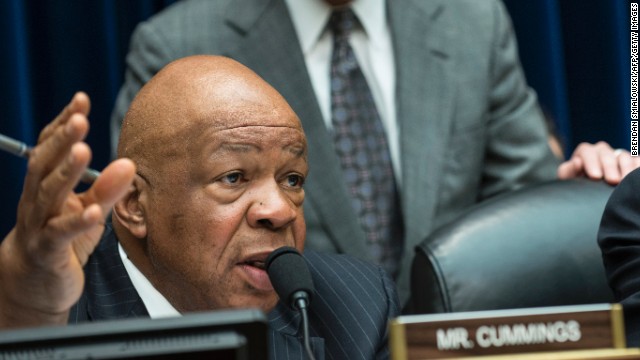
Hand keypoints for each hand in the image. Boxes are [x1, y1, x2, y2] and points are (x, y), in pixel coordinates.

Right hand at [0, 92, 134, 328]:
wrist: (34, 285)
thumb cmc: (63, 240)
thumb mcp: (88, 209)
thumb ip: (107, 187)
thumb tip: (129, 162)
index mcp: (45, 185)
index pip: (49, 148)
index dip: (63, 124)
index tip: (81, 101)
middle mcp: (36, 200)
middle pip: (44, 165)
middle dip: (62, 140)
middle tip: (81, 119)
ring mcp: (38, 225)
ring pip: (48, 195)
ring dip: (66, 172)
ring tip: (84, 150)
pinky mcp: (47, 251)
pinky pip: (61, 234)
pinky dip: (78, 221)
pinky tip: (94, 211)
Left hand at [557, 141, 639, 184]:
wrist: (588, 192)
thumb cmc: (576, 184)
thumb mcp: (568, 179)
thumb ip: (568, 171)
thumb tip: (577, 162)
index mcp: (585, 152)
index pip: (587, 152)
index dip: (591, 162)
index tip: (595, 177)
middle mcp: (602, 151)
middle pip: (606, 154)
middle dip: (609, 167)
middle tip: (612, 181)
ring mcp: (618, 156)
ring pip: (623, 156)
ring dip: (626, 168)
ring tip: (625, 181)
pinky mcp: (632, 162)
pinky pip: (637, 161)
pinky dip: (637, 166)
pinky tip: (636, 176)